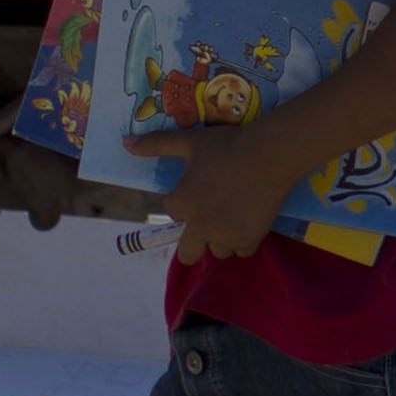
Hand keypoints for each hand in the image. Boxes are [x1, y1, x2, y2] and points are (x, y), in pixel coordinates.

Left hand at [125, 118, 300, 262]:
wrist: (270, 154)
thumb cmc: (226, 145)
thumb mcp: (189, 142)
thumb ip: (156, 145)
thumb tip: (125, 142)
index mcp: (182, 205)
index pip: (173, 212)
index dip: (184, 200)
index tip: (199, 186)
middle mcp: (201, 227)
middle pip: (188, 254)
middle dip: (193, 240)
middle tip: (208, 220)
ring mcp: (226, 236)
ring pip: (217, 251)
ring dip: (220, 238)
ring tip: (232, 215)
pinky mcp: (250, 239)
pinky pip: (242, 250)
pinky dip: (243, 239)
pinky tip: (248, 219)